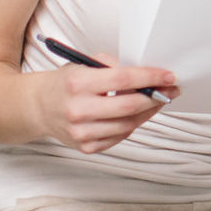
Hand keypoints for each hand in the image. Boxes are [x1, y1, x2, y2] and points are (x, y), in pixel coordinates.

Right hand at [34, 62, 178, 153]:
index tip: (169, 76)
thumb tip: (146, 75)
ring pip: (128, 124)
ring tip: (158, 101)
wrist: (39, 107)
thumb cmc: (66, 83)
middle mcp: (78, 109)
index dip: (151, 77)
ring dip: (148, 112)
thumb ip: (113, 66)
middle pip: (129, 106)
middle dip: (156, 97)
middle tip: (171, 90)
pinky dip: (133, 124)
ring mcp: (81, 132)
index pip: (123, 79)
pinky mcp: (85, 147)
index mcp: (78, 83)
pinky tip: (137, 114)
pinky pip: (120, 136)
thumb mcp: (84, 64)